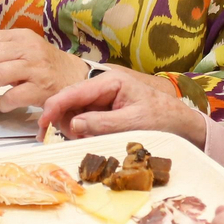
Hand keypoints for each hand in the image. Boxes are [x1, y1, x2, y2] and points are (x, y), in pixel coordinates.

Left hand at [0, 28, 87, 109]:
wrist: (77, 78)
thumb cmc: (45, 66)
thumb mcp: (25, 50)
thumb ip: (1, 52)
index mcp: (20, 37)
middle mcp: (28, 49)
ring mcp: (36, 69)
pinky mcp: (42, 89)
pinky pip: (14, 96)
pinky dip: (3, 103)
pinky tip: (2, 105)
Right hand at [38, 70, 206, 144]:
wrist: (180, 123)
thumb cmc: (161, 118)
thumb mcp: (132, 122)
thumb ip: (102, 123)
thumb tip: (74, 125)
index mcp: (110, 82)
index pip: (74, 92)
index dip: (54, 107)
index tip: (43, 124)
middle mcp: (102, 87)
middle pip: (69, 102)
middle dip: (63, 121)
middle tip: (66, 140)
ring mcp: (102, 99)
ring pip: (74, 112)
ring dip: (72, 129)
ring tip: (83, 141)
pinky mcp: (104, 110)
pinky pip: (84, 120)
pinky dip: (81, 131)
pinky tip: (89, 139)